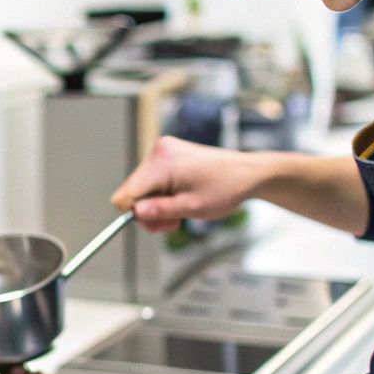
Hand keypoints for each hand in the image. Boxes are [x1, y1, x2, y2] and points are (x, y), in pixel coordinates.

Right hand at [110, 136, 261, 233]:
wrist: (247, 173)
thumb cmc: (225, 188)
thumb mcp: (191, 207)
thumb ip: (160, 210)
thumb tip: (135, 212)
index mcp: (161, 163)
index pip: (126, 194)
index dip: (136, 213)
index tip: (157, 222)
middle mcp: (158, 152)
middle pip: (133, 191)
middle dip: (149, 210)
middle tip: (172, 222)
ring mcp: (163, 150)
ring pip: (142, 187)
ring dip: (157, 203)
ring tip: (180, 211)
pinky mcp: (169, 153)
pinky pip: (153, 179)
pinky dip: (163, 193)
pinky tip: (180, 198)